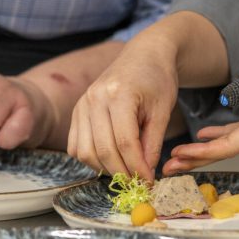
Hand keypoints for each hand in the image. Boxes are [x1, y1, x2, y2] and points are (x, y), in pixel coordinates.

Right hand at [67, 42, 178, 180]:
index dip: (136, 167)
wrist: (143, 56)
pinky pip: (75, 146)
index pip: (124, 142)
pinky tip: (110, 159)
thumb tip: (144, 173)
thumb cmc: (157, 80)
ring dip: (105, 168)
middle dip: (122, 172)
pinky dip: (90, 159)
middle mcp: (94, 99)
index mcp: (119, 95)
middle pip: (103, 150)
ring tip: (125, 171)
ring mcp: (82, 104)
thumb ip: (152, 143)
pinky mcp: (76, 110)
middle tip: (138, 182)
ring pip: (85, 152)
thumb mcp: (163, 111)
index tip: (148, 181)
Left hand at [165, 50, 238, 173]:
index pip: (230, 145)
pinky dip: (221, 137)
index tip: (178, 157)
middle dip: (195, 160)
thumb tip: (233, 96)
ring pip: (232, 144)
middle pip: (226, 151)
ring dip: (204, 151)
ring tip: (179, 157)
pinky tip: (207, 136)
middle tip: (167, 168)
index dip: (202, 153)